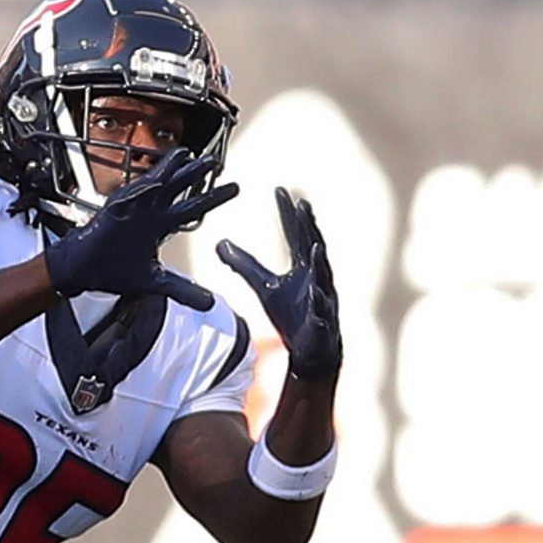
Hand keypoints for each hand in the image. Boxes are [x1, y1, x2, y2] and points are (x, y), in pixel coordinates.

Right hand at [41, 148, 236, 309]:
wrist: (84, 270)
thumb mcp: (157, 283)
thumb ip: (184, 290)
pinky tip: (168, 164)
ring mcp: (136, 206)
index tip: (232, 189)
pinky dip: (154, 178)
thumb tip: (209, 304)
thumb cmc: (113, 271)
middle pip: (179, 188)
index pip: (192, 208)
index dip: (212, 198)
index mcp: (159, 225)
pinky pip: (139, 188)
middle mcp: (151, 212)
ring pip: (161, 181)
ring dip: (177, 168)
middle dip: (197, 175)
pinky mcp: (120, 205)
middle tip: (216, 162)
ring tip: (192, 155)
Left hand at [217, 188, 341, 381]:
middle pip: (312, 246)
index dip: (289, 214)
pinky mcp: (322, 321)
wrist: (311, 350)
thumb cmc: (293, 315)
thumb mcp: (264, 286)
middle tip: (302, 205)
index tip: (281, 191)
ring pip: (322, 276)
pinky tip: (315, 293)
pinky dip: (319, 301)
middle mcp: (317, 277)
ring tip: (313, 244)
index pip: (296, 234)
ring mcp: (323, 298)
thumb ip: (245, 265)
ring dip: (318, 261)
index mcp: (304, 266)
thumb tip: (220, 244)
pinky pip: (321, 310)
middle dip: (308, 227)